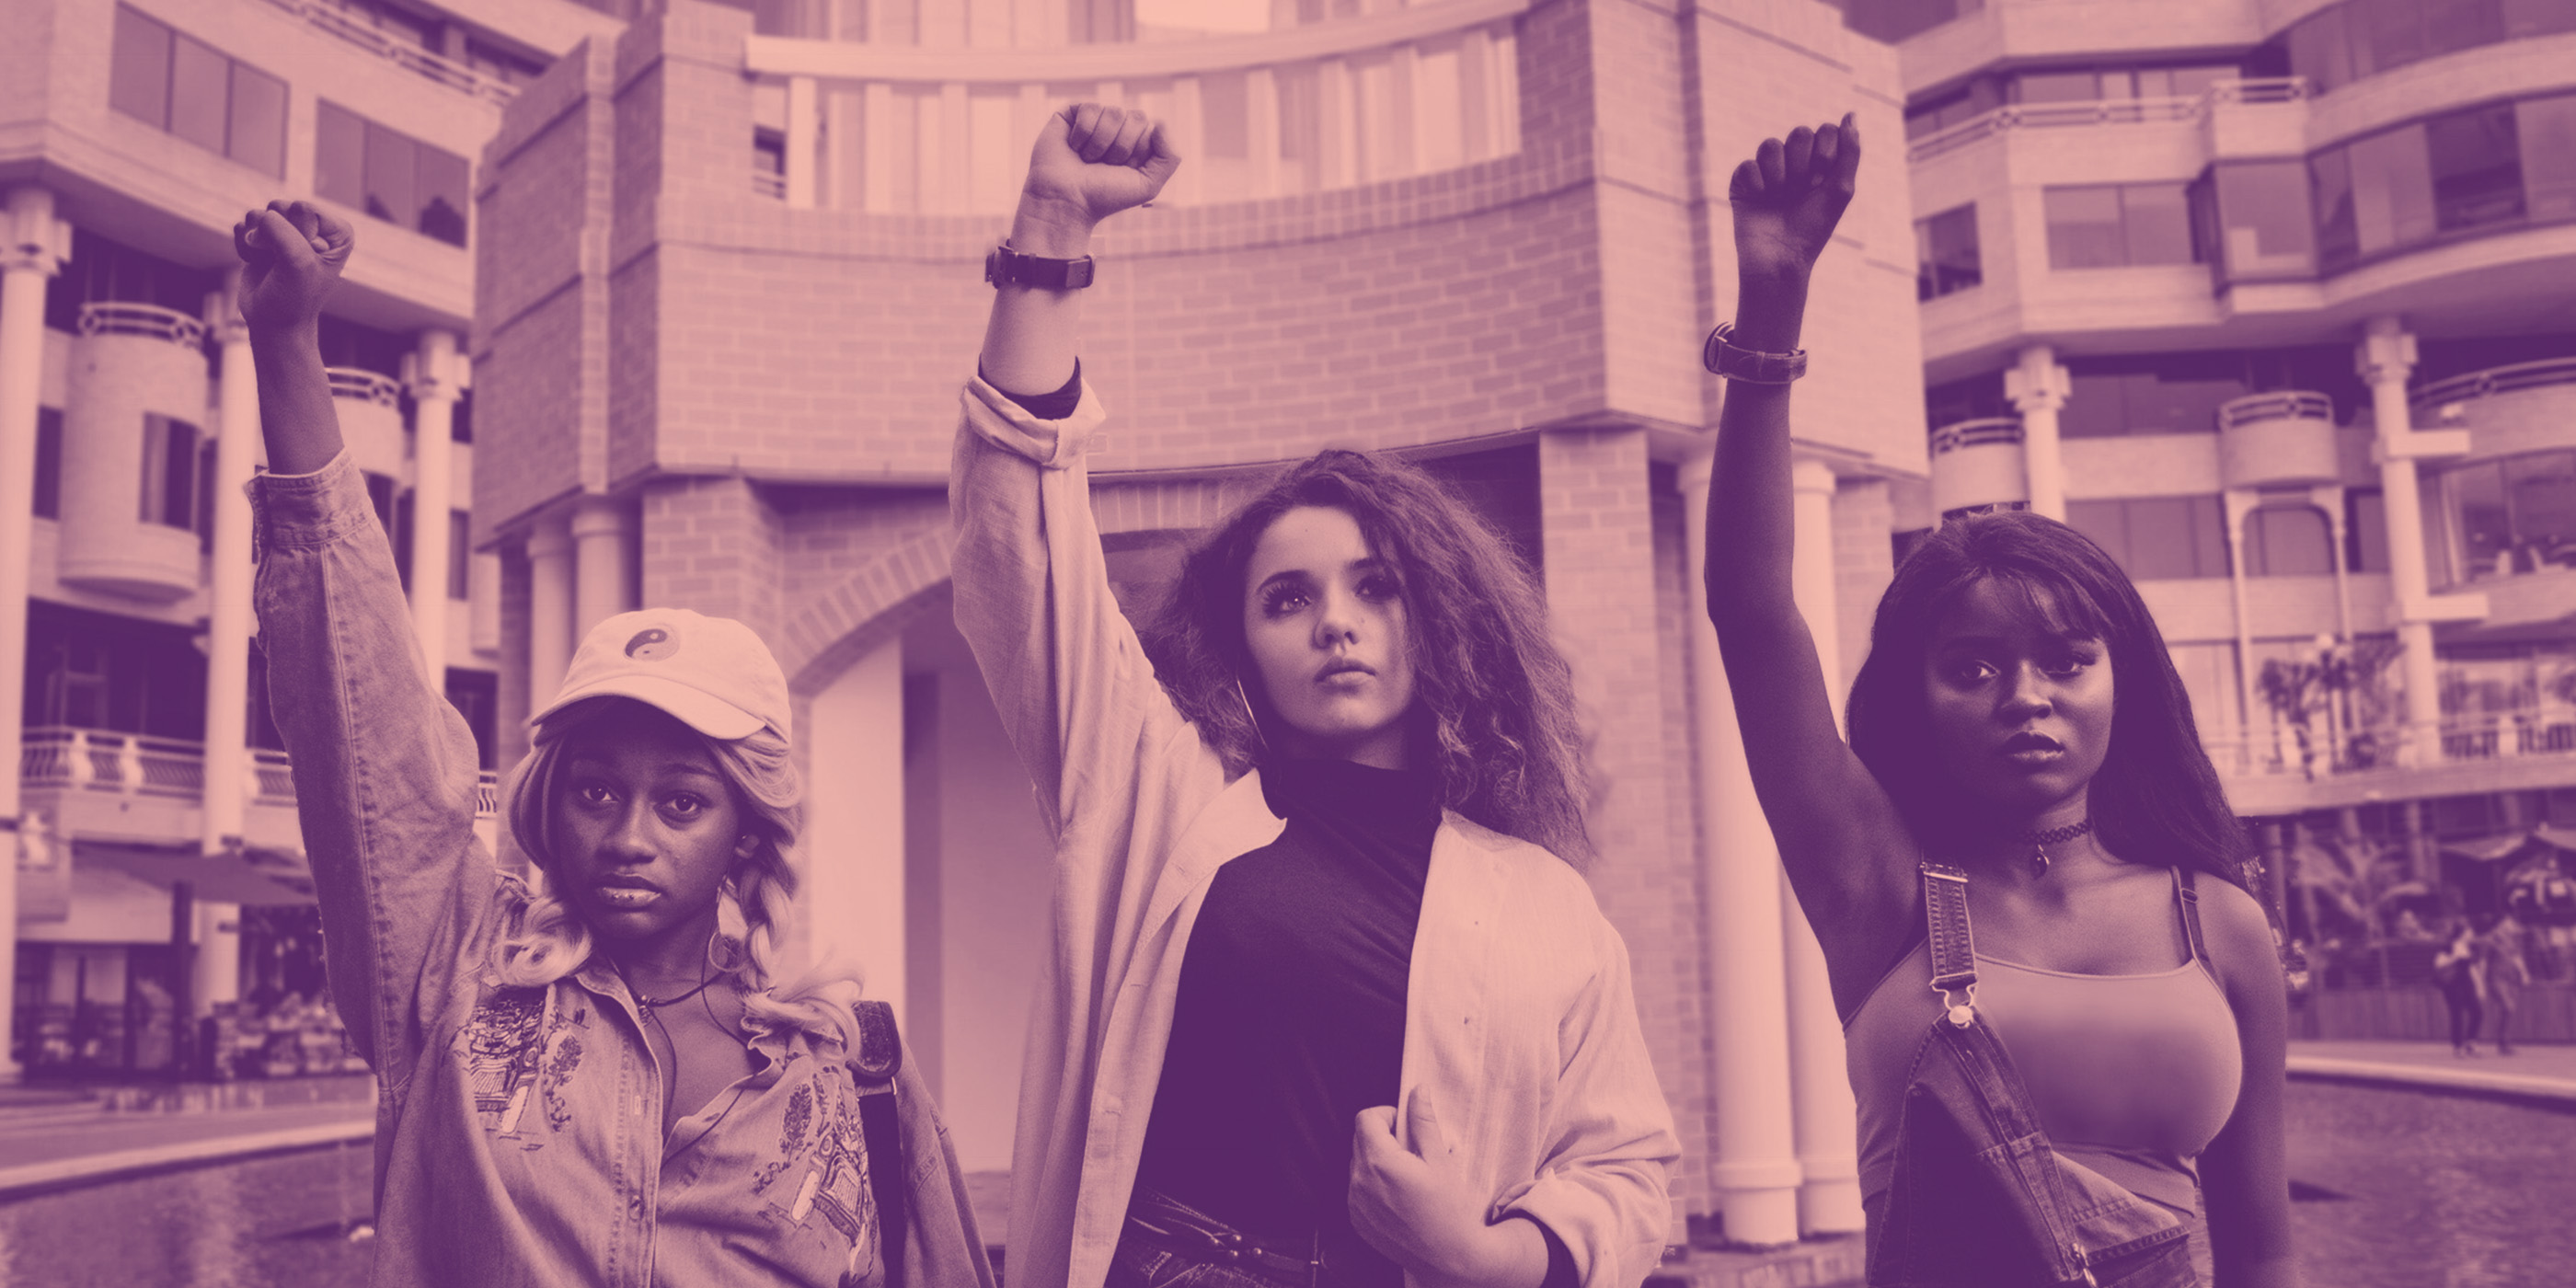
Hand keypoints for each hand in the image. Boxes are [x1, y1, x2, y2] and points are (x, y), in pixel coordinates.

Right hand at [232, 201, 351, 331]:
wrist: (272, 322)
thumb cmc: (295, 296)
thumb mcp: (298, 262)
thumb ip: (279, 229)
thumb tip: (253, 218)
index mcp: (337, 232)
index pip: (304, 209)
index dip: (298, 237)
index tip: (305, 263)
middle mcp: (314, 227)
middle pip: (280, 207)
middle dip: (275, 237)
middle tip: (284, 264)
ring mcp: (287, 231)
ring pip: (258, 215)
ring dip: (257, 243)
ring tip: (270, 264)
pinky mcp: (262, 238)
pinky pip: (243, 227)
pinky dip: (245, 248)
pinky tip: (257, 264)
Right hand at [1016, 103, 1181, 240]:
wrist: (1065, 201)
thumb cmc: (1104, 196)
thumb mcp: (1148, 185)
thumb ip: (1169, 157)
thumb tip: (1160, 122)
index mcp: (1137, 143)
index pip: (1151, 129)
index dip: (1138, 152)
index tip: (1121, 171)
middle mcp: (1118, 129)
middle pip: (1136, 116)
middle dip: (1121, 147)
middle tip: (1103, 166)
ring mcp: (1095, 120)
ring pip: (1113, 112)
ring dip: (1101, 143)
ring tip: (1087, 159)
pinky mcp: (1072, 114)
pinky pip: (1090, 107)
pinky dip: (1083, 133)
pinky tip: (1073, 147)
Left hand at [1349, 1095, 1510, 1286]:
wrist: (1448, 1257)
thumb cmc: (1449, 1209)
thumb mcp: (1439, 1160)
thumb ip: (1423, 1122)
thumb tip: (1418, 1091)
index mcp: (1380, 1162)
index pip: (1365, 1118)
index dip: (1385, 1115)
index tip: (1403, 1125)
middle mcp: (1360, 1182)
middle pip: (1360, 1139)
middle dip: (1381, 1136)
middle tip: (1410, 1151)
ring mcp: (1355, 1203)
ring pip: (1357, 1164)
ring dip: (1376, 1160)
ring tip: (1406, 1177)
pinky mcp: (1356, 1219)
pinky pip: (1357, 1188)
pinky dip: (1372, 1184)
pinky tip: (1398, 1196)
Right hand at [1728, 114, 1859, 283]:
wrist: (1780, 258)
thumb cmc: (1814, 228)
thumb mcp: (1841, 189)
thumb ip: (1849, 151)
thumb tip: (1851, 113)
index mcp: (1819, 164)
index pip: (1825, 131)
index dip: (1825, 153)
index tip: (1821, 181)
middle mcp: (1793, 164)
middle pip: (1799, 133)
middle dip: (1804, 163)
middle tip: (1802, 190)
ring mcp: (1767, 172)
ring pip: (1771, 145)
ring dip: (1780, 174)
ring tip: (1779, 197)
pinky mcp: (1743, 182)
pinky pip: (1748, 165)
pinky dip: (1757, 184)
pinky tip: (1761, 201)